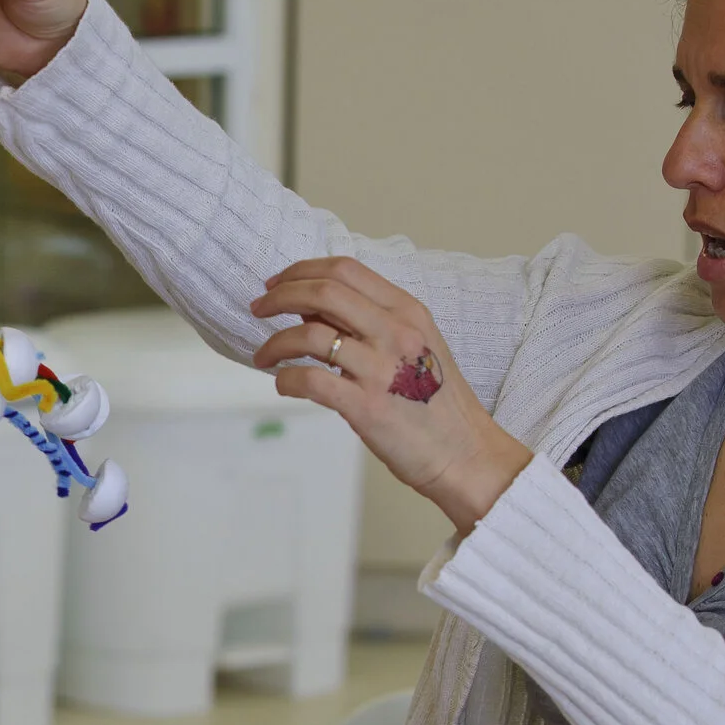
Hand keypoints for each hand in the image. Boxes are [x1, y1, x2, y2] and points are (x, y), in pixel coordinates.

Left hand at [251, 258, 532, 532]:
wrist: (466, 454)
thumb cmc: (435, 403)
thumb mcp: (412, 346)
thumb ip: (367, 322)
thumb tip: (308, 307)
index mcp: (408, 311)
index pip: (345, 270)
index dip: (302, 271)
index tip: (277, 283)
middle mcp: (396, 332)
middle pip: (323, 292)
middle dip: (279, 295)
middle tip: (258, 308)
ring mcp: (382, 369)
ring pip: (309, 334)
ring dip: (275, 342)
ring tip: (263, 357)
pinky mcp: (367, 407)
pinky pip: (310, 380)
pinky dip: (286, 379)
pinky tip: (284, 385)